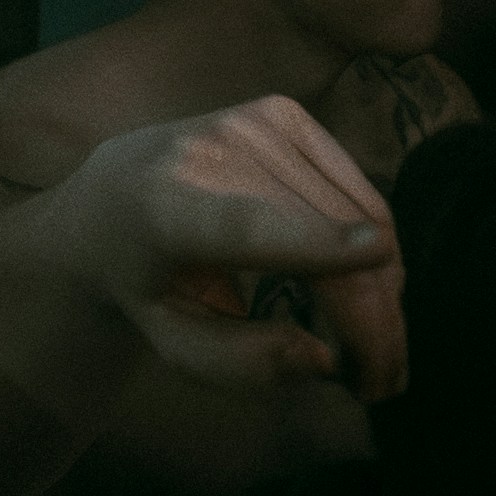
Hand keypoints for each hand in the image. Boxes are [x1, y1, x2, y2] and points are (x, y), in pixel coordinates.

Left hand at [63, 97, 403, 399]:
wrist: (112, 195)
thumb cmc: (143, 281)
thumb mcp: (170, 341)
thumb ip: (239, 361)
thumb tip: (323, 359)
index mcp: (163, 210)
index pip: (246, 224)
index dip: (313, 240)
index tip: (378, 253)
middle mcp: (207, 152)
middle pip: (321, 231)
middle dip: (372, 315)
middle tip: (381, 383)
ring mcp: (249, 122)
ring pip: (353, 209)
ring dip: (384, 285)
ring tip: (374, 344)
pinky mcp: (282, 113)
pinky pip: (355, 185)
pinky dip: (373, 238)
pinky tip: (361, 280)